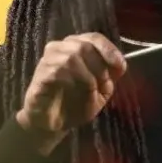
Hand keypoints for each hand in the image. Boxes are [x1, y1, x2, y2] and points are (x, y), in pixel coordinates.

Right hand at [16, 33, 126, 155]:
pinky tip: (74, 91)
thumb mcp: (101, 91)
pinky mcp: (40, 75)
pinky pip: (57, 71)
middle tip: (103, 82)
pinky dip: (72, 81)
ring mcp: (48, 60)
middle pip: (84, 45)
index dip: (109, 50)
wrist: (53, 124)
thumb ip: (110, 76)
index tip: (120, 65)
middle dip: (99, 65)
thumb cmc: (76, 103)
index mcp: (77, 48)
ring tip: (90, 90)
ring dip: (87, 75)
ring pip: (71, 56)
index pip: (94, 38)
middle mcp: (61, 49)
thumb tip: (120, 64)